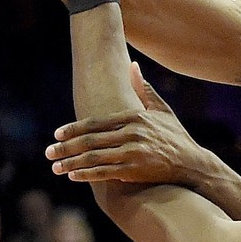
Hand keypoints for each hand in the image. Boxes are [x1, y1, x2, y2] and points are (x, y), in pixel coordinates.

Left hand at [46, 64, 216, 183]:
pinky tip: (73, 176)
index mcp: (134, 117)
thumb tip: (132, 65)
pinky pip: (104, 173)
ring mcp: (132, 152)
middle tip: (48, 151)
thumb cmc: (175, 136)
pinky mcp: (135, 171)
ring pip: (94, 157)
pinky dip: (86, 174)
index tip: (57, 133)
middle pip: (90, 140)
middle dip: (66, 146)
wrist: (192, 163)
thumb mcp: (161, 109)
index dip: (74, 128)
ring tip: (55, 167)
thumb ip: (143, 88)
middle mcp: (131, 133)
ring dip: (71, 162)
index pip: (96, 122)